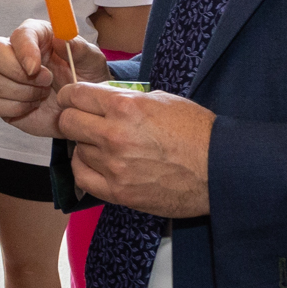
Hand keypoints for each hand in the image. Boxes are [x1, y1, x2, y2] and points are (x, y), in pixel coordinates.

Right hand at [0, 23, 110, 137]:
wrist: (82, 109)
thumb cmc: (85, 78)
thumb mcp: (91, 61)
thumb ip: (78, 48)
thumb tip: (60, 39)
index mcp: (35, 36)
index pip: (18, 35)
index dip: (24, 50)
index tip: (35, 68)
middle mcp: (14, 53)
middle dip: (16, 71)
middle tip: (45, 82)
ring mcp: (4, 77)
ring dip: (21, 92)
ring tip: (44, 94)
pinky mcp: (0, 101)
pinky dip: (13, 108)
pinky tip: (32, 106)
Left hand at [58, 83, 214, 218]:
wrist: (219, 169)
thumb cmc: (196, 132)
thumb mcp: (161, 100)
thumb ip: (126, 98)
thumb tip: (102, 99)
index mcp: (125, 107)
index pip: (76, 95)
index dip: (71, 95)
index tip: (72, 99)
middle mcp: (114, 136)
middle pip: (68, 122)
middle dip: (72, 118)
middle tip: (82, 120)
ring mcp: (114, 166)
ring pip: (76, 150)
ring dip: (85, 145)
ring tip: (101, 144)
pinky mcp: (119, 192)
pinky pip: (83, 177)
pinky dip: (85, 168)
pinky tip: (96, 163)